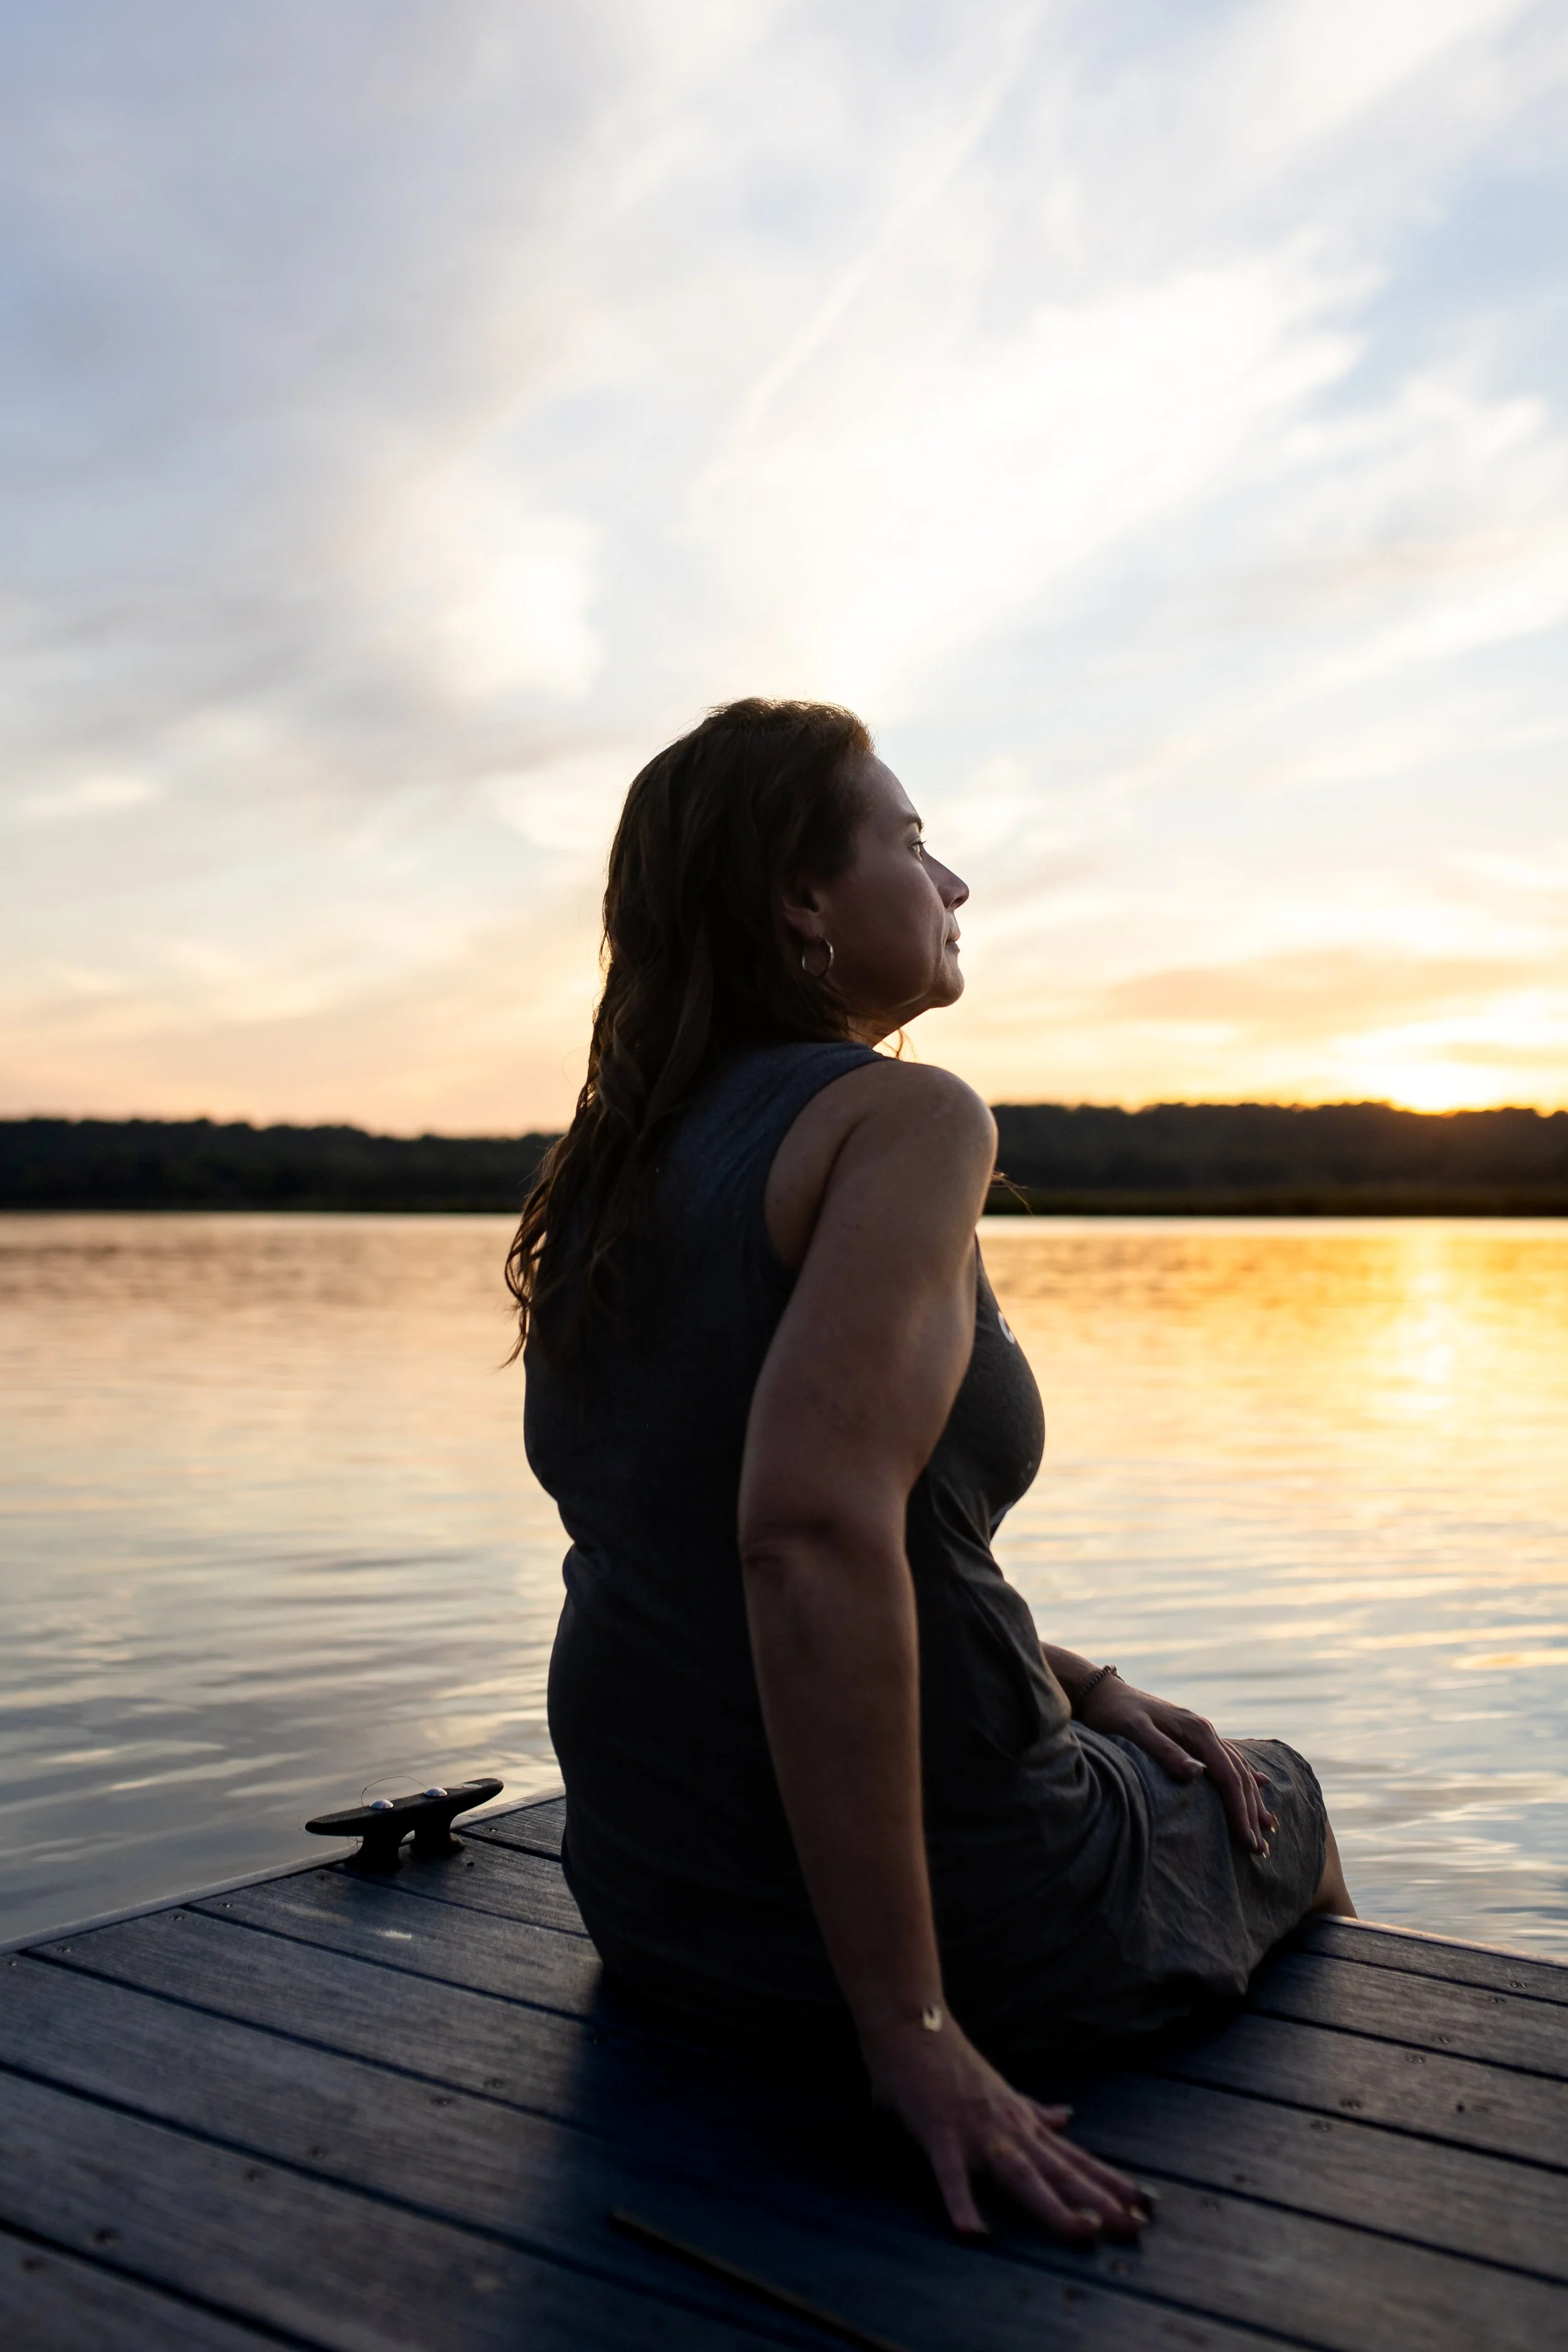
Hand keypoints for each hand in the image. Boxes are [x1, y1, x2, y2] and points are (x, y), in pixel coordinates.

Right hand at [859, 2010, 1152, 2240]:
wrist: (911, 2025)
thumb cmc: (950, 2061)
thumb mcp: (999, 2090)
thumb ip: (1032, 2110)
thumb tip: (1067, 2116)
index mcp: (1022, 2122)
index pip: (1073, 2158)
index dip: (1108, 2182)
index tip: (1144, 2206)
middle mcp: (1009, 2128)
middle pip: (1059, 2170)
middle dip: (1097, 2200)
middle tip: (1135, 2227)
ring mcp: (976, 2131)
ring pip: (1020, 2174)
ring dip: (1051, 2204)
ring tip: (1082, 2232)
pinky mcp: (940, 2133)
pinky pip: (951, 2174)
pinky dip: (961, 2201)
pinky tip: (971, 2232)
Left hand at [1077, 1674, 1278, 1854]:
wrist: (1101, 1692)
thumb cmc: (1114, 1713)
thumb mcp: (1134, 1730)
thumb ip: (1164, 1751)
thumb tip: (1198, 1773)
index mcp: (1196, 1730)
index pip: (1228, 1775)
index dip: (1239, 1809)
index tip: (1247, 1839)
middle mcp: (1204, 1731)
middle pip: (1238, 1775)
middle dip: (1251, 1811)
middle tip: (1261, 1848)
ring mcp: (1200, 1733)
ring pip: (1237, 1769)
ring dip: (1253, 1799)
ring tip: (1267, 1827)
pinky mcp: (1192, 1738)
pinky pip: (1227, 1761)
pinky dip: (1245, 1777)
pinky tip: (1259, 1784)